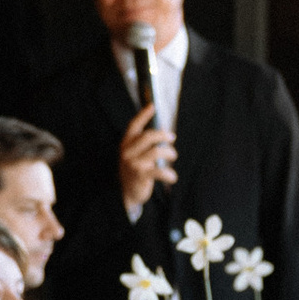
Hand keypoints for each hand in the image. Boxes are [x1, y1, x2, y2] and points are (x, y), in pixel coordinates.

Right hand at [118, 100, 175, 215]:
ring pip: (155, 151)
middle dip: (163, 135)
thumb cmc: (134, 171)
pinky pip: (159, 171)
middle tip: (172, 138)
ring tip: (173, 156)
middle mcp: (127, 152)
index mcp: (126, 144)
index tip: (152, 106)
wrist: (125, 194)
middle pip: (147, 136)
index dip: (143, 115)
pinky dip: (169, 174)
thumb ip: (144, 144)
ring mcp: (133, 164)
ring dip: (169, 152)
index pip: (134, 126)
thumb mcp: (135, 155)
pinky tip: (172, 177)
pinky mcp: (140, 176)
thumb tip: (163, 132)